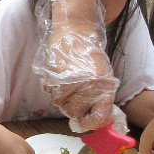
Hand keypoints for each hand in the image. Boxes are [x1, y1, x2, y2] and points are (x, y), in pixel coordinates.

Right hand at [31, 0, 117, 130]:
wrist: (75, 30)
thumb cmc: (91, 55)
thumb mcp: (104, 76)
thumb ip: (102, 100)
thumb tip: (97, 122)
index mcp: (102, 85)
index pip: (97, 118)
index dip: (92, 123)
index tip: (88, 121)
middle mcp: (84, 84)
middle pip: (73, 113)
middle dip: (75, 107)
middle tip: (78, 95)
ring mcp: (66, 80)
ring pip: (59, 104)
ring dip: (63, 97)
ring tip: (69, 82)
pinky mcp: (50, 74)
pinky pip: (49, 92)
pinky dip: (54, 88)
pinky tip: (61, 76)